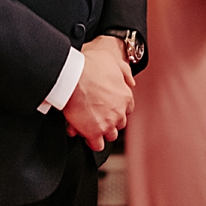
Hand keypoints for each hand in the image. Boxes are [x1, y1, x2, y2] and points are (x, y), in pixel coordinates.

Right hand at [62, 36, 134, 151]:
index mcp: (126, 97)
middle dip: (110, 121)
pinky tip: (84, 134)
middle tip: (99, 116)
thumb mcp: (113, 61)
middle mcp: (119, 113)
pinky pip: (97, 145)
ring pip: (110, 135)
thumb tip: (131, 81)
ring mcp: (107, 124)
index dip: (118, 108)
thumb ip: (124, 72)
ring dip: (102, 131)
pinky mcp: (93, 133)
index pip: (127, 109)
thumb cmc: (90, 66)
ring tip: (91, 125)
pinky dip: (92, 142)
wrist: (73, 76)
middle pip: (119, 124)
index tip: (110, 107)